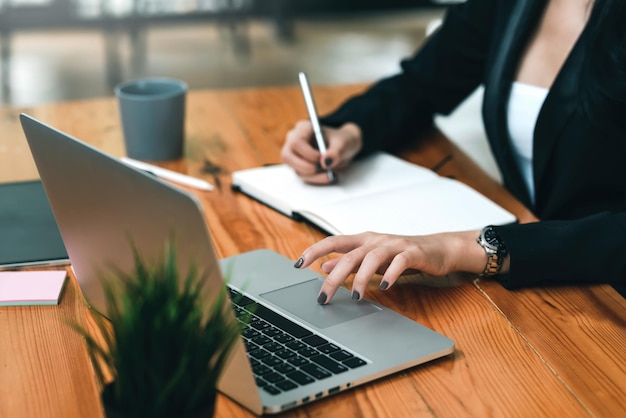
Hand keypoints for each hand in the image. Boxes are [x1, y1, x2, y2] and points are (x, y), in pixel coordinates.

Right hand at [281, 121, 361, 183]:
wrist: (344, 149)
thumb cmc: (342, 141)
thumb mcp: (344, 143)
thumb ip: (336, 151)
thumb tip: (326, 162)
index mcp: (303, 129)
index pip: (296, 142)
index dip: (308, 153)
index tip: (321, 158)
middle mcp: (294, 140)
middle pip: (288, 157)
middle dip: (306, 167)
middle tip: (323, 169)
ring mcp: (294, 155)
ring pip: (295, 169)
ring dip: (314, 175)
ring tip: (330, 173)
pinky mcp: (298, 166)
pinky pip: (302, 176)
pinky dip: (316, 179)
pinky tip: (327, 175)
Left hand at [294, 230, 487, 303]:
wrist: (438, 248)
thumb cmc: (402, 253)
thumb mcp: (371, 258)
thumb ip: (347, 261)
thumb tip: (322, 265)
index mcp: (364, 240)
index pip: (333, 241)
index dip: (314, 250)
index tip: (298, 264)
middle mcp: (376, 240)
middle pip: (350, 255)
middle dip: (334, 277)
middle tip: (324, 297)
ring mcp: (395, 245)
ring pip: (372, 257)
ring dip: (361, 278)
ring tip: (356, 297)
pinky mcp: (413, 253)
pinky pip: (399, 262)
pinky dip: (390, 274)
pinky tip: (384, 288)